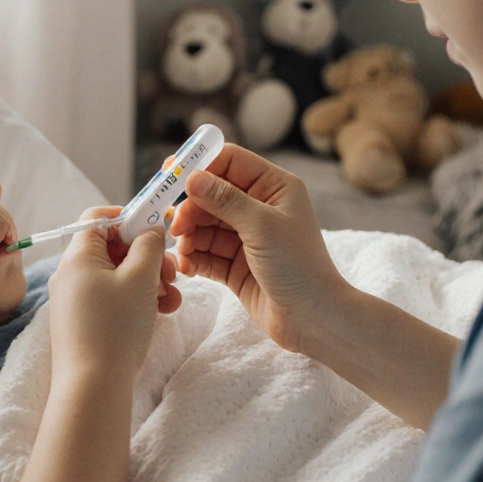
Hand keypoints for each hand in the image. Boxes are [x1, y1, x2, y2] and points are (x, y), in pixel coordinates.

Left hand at [47, 206, 180, 380]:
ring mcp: (74, 300)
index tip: (156, 230)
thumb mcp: (140, 278)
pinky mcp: (82, 323)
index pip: (98, 218)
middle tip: (172, 272)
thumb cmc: (115, 327)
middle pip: (112, 248)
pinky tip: (160, 313)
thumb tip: (150, 229)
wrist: (92, 387)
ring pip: (116, 276)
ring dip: (148, 281)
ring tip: (172, 299)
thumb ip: (149, 245)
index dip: (129, 218)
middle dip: (147, 256)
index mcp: (78, 256)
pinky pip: (111, 299)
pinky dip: (136, 300)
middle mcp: (70, 274)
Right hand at [170, 144, 348, 353]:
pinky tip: (188, 266)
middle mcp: (259, 208)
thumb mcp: (262, 226)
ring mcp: (246, 237)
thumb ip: (225, 200)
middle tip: (176, 226)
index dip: (200, 165)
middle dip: (191, 209)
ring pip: (204, 225)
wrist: (313, 319)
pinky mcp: (235, 265)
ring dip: (189, 236)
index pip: (230, 162)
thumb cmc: (299, 266)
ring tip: (185, 252)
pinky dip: (194, 257)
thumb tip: (193, 177)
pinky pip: (206, 252)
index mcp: (274, 187)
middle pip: (211, 195)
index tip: (169, 174)